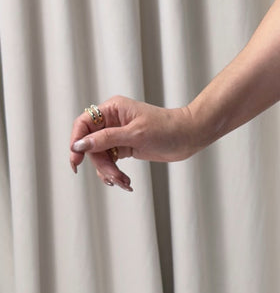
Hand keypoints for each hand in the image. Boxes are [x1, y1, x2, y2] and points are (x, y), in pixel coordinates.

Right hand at [69, 97, 198, 189]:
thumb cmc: (166, 129)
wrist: (189, 137)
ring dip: (109, 172)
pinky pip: (111, 162)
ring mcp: (118, 135)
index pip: (83, 123)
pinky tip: (125, 183)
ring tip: (124, 183)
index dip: (76, 142)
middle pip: (91, 145)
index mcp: (112, 109)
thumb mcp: (134, 134)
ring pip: (100, 157)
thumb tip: (80, 145)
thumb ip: (106, 139)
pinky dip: (115, 174)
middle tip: (114, 177)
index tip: (76, 161)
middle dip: (101, 164)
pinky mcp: (125, 148)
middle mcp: (112, 121)